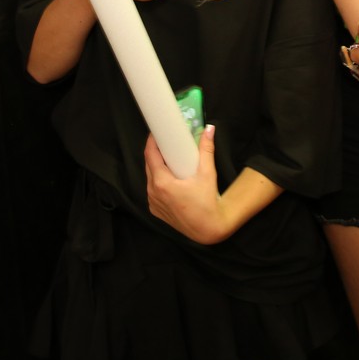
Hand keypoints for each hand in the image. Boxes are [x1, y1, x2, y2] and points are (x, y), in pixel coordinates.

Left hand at [145, 126, 230, 244]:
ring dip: (157, 167)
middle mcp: (153, 192)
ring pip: (150, 178)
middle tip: (167, 142)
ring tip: (169, 158)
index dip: (152, 141)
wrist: (207, 230)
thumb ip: (206, 150)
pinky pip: (153, 190)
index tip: (157, 132)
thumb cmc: (206, 203)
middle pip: (149, 165)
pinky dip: (158, 181)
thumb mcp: (207, 174)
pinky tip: (170, 177)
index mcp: (161, 182)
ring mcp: (153, 202)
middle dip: (156, 152)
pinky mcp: (155, 210)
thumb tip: (209, 129)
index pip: (150, 155)